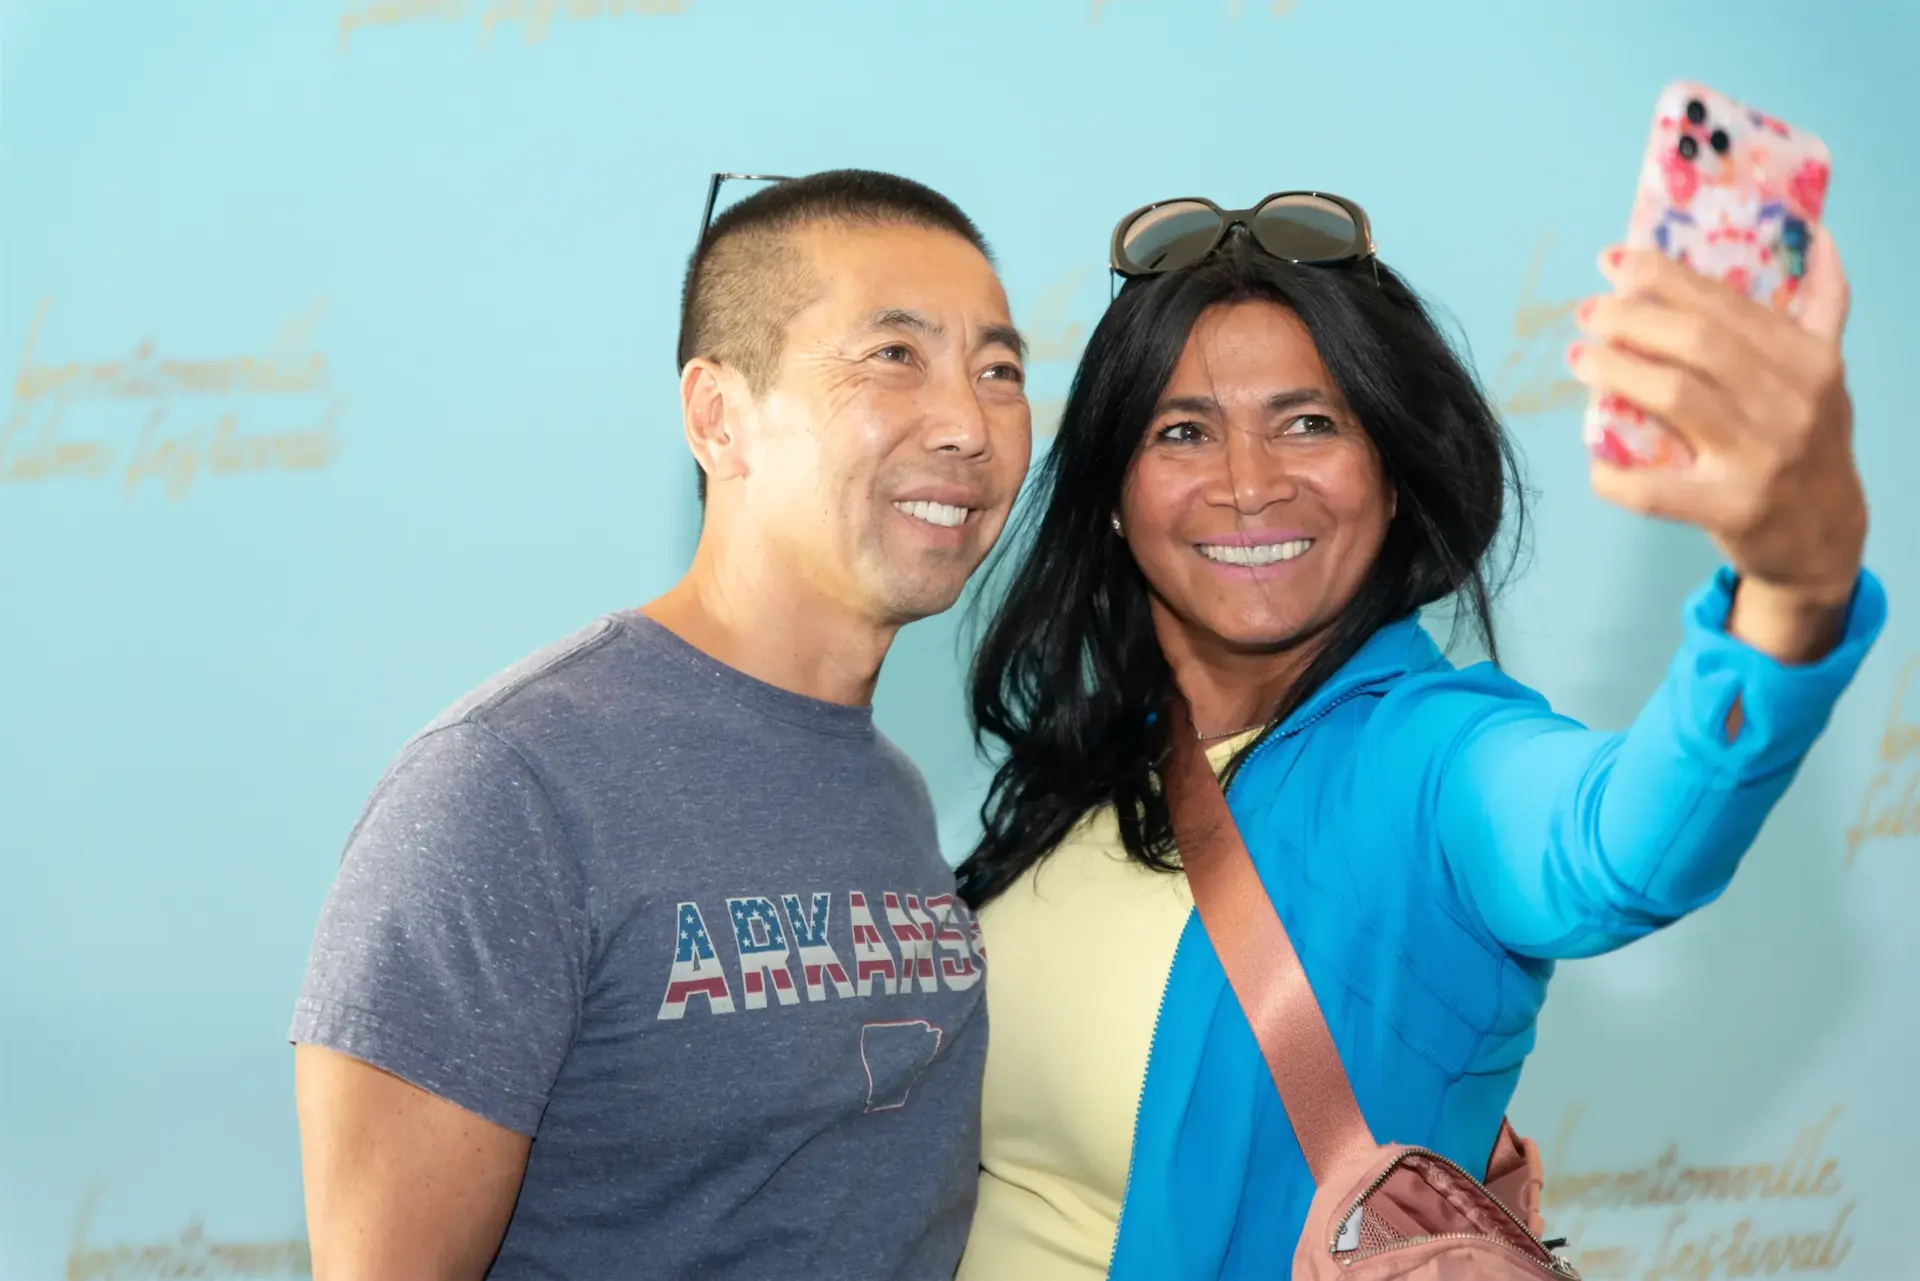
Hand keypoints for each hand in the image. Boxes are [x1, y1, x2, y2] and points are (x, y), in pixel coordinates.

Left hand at [1569, 230, 1866, 660]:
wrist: (1826, 540)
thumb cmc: (1810, 444)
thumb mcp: (1827, 374)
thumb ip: (1822, 308)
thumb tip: (1819, 234)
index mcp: (1809, 361)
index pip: (1728, 304)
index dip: (1665, 277)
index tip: (1615, 260)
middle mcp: (1791, 403)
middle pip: (1697, 343)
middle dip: (1633, 318)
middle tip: (1588, 311)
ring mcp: (1762, 458)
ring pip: (1677, 397)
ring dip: (1618, 372)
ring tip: (1579, 358)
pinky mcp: (1734, 509)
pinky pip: (1660, 491)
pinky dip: (1619, 477)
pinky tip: (1593, 462)